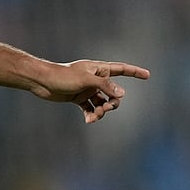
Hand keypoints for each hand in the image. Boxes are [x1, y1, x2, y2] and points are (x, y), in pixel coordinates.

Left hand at [33, 60, 150, 122]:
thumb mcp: (86, 80)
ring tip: (94, 116)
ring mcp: (87, 89)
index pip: (120, 69)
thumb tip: (122, 94)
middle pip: (113, 93)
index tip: (147, 75)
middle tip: (106, 108)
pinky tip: (88, 120)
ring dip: (102, 111)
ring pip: (103, 103)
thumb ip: (105, 86)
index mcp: (98, 69)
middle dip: (113, 103)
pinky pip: (91, 108)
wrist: (42, 82)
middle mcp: (94, 79)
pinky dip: (92, 115)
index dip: (134, 72)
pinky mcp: (79, 98)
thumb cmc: (62, 76)